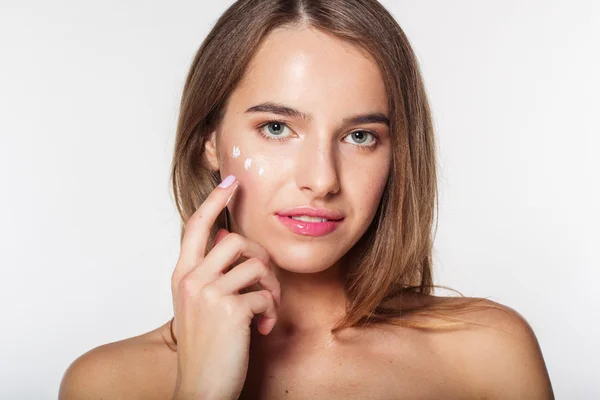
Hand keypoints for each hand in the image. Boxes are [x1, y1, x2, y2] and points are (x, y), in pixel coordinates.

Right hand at [170, 175, 280, 399]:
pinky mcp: (230, 309)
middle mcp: (191, 279)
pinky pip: (265, 294)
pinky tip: (262, 329)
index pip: (196, 226)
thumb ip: (210, 272)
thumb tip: (225, 237)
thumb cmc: (206, 346)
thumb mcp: (199, 305)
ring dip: (270, 289)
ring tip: (265, 311)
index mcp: (182, 275)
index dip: (214, 201)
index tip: (230, 182)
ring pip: (256, 265)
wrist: (202, 387)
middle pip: (236, 240)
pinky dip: (271, 312)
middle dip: (260, 259)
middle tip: (265, 285)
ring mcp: (208, 293)